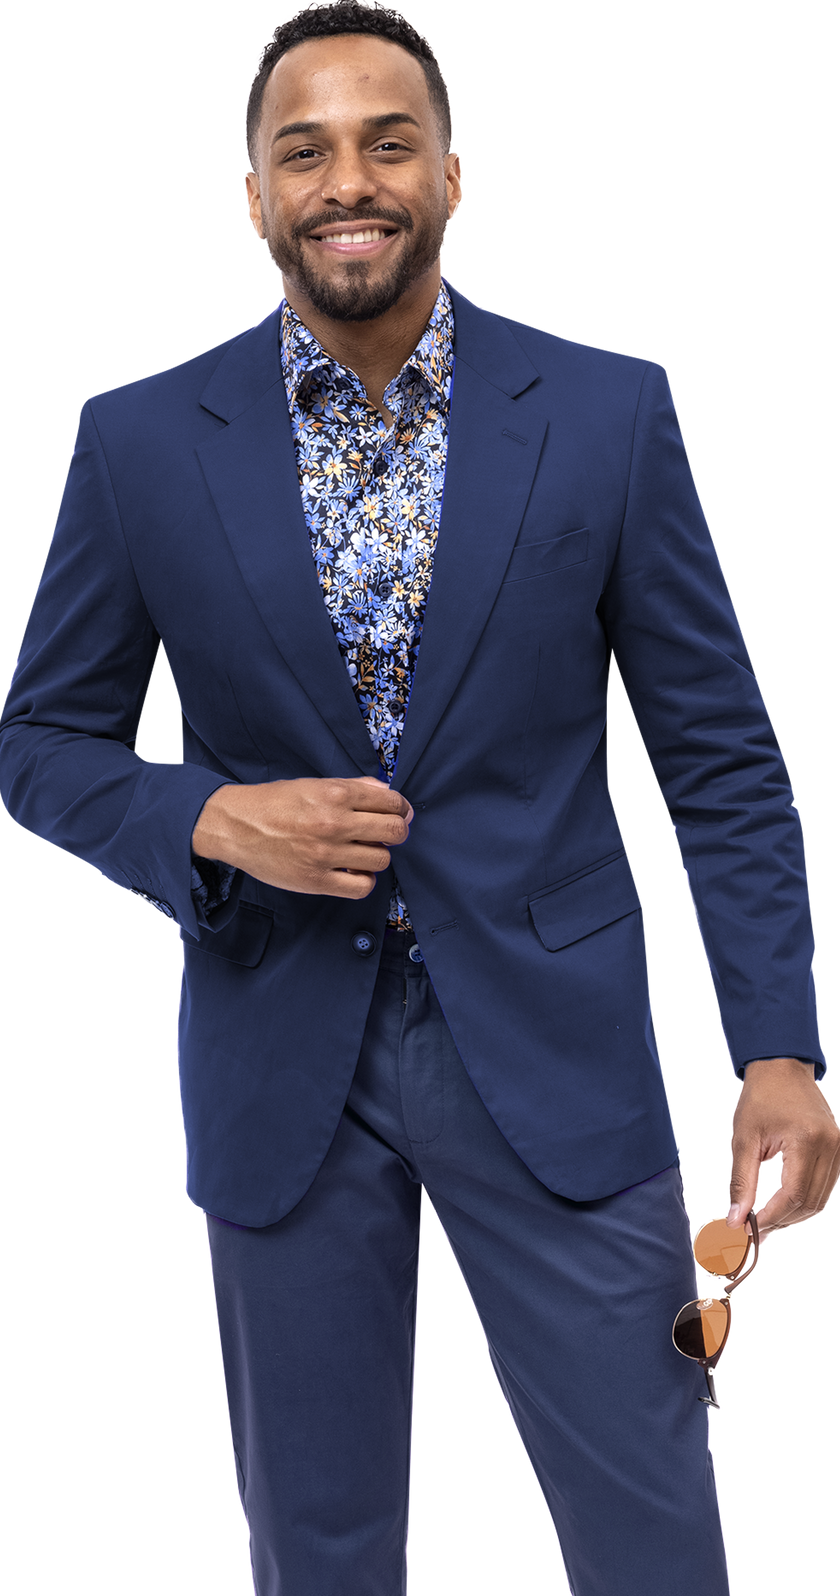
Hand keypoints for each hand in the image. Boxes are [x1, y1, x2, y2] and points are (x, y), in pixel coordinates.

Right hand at [191, 775, 412, 898]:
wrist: (236, 826)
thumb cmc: (274, 802)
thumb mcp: (313, 784)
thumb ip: (353, 786)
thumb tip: (387, 792)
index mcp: (335, 794)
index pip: (391, 802)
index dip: (401, 809)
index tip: (398, 813)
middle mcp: (334, 823)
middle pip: (394, 831)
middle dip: (397, 831)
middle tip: (386, 833)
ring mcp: (326, 854)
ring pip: (382, 859)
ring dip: (377, 855)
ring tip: (361, 851)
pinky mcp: (316, 881)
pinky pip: (361, 886)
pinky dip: (364, 879)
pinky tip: (353, 871)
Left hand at [726, 1057, 839, 1245]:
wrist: (782, 1068)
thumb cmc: (760, 1098)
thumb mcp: (744, 1139)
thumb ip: (741, 1182)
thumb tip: (736, 1220)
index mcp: (806, 1140)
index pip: (792, 1195)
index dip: (771, 1217)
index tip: (750, 1228)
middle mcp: (831, 1145)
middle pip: (810, 1202)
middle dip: (782, 1220)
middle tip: (757, 1229)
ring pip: (821, 1199)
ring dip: (795, 1214)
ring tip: (769, 1219)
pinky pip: (826, 1186)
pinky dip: (806, 1199)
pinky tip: (784, 1202)